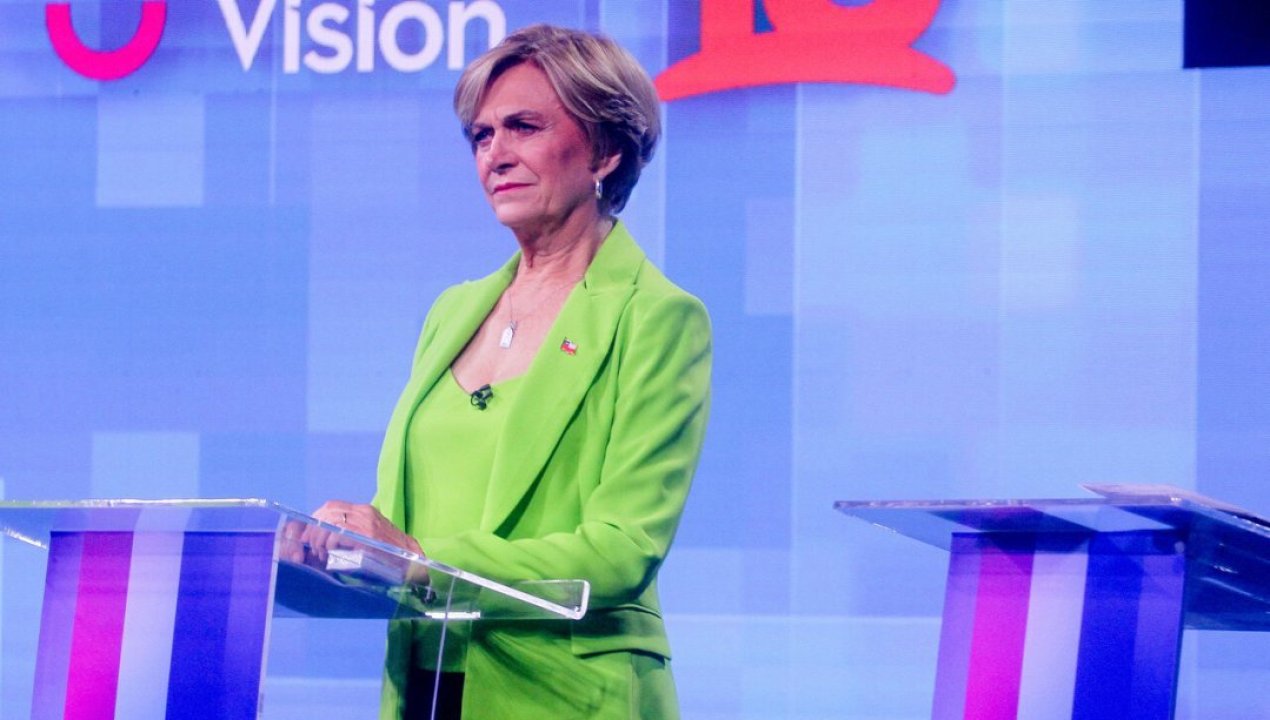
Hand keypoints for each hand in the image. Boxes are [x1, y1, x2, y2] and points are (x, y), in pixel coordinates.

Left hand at [309, 500, 423, 556]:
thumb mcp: (372, 540)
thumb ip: (354, 535)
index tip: (310, 535)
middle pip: (327, 510)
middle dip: (313, 528)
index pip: (332, 506)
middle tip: (311, 546)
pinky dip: (327, 542)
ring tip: (320, 553)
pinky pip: (337, 532)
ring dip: (318, 537)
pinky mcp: (367, 535)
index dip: (316, 519)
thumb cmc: (392, 556)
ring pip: (329, 519)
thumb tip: (327, 539)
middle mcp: (365, 512)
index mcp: (365, 512)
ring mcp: (366, 522)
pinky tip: (329, 553)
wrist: (414, 564)